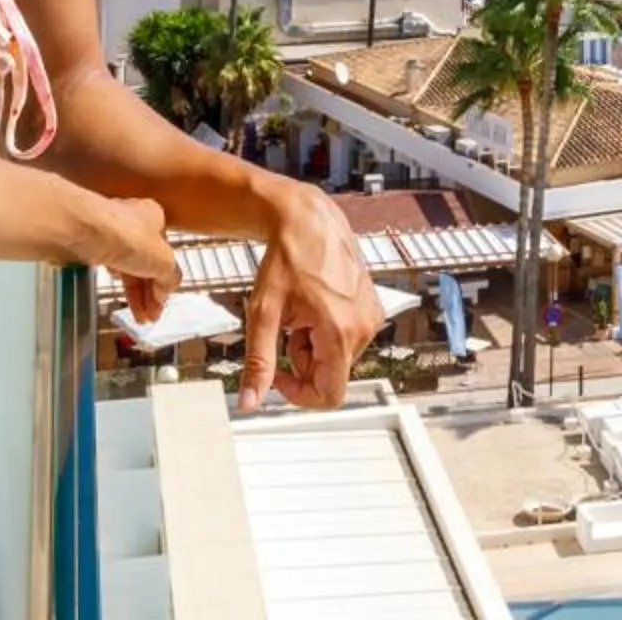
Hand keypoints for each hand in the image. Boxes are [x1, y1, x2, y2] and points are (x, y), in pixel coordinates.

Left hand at [79, 195, 178, 323]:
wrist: (79, 231)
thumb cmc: (121, 234)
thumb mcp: (162, 261)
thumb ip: (170, 277)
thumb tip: (167, 290)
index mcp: (153, 218)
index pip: (164, 255)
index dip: (164, 282)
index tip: (161, 303)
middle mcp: (131, 221)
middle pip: (145, 263)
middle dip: (148, 292)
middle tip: (149, 315)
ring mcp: (108, 234)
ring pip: (125, 266)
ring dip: (133, 292)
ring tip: (136, 314)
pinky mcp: (88, 245)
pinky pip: (106, 267)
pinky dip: (113, 282)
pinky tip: (115, 292)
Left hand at [237, 179, 382, 412]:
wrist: (307, 220)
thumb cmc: (286, 259)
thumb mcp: (264, 314)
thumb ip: (259, 362)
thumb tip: (250, 400)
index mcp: (340, 332)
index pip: (329, 396)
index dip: (299, 394)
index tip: (279, 376)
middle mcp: (363, 327)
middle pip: (331, 374)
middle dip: (302, 361)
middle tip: (285, 329)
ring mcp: (370, 316)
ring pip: (338, 357)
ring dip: (313, 346)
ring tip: (298, 313)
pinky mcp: (371, 306)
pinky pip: (348, 338)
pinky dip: (326, 331)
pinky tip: (313, 306)